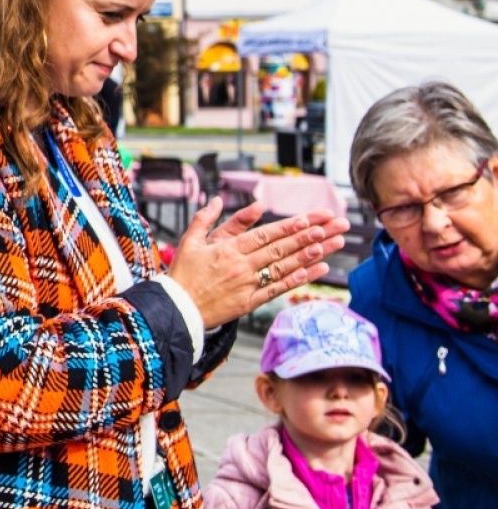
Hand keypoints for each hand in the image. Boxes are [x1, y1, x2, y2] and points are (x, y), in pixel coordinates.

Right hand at [166, 198, 349, 329]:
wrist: (176, 309)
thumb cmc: (182, 274)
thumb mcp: (189, 241)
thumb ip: (205, 218)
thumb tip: (218, 199)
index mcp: (228, 249)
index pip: (265, 234)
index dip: (289, 226)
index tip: (310, 219)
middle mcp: (242, 266)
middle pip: (281, 248)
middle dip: (309, 236)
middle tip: (333, 226)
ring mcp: (248, 285)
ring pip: (284, 267)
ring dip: (311, 255)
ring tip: (332, 244)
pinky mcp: (250, 302)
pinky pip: (279, 289)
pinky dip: (299, 279)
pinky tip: (318, 270)